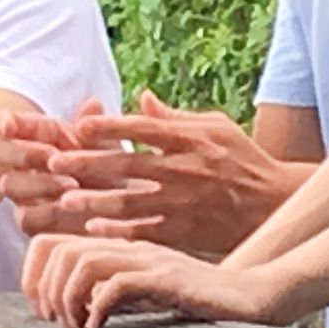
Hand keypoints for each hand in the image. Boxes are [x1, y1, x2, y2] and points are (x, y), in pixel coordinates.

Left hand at [0, 92, 292, 252]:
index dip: (109, 126)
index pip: (142, 128)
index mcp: (190, 138)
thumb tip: (142, 97)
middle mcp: (184, 168)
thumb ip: (175, 116)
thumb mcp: (217, 127)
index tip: (79, 126)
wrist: (273, 204)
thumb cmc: (243, 159)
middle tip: (55, 161)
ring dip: (96, 199)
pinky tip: (94, 227)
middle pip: (128, 163)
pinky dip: (119, 229)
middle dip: (89, 162)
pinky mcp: (186, 229)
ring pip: (131, 200)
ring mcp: (184, 201)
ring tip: (66, 198)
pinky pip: (146, 230)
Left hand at [22, 232, 286, 327]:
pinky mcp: (169, 279)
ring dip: (69, 298)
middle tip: (58, 322)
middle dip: (47, 290)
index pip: (54, 243)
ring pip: (83, 262)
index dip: (35, 275)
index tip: (42, 310)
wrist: (252, 296)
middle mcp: (130, 248)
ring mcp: (150, 260)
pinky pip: (119, 284)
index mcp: (121, 249)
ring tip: (77, 326)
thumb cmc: (201, 301)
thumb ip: (114, 294)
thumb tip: (74, 313)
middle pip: (61, 249)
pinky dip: (99, 307)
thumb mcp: (146, 295)